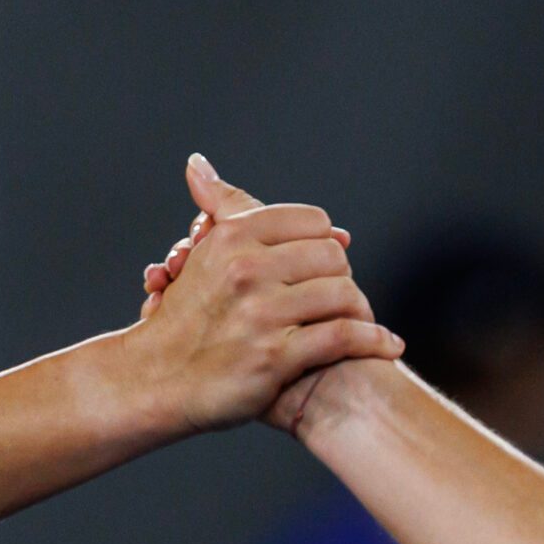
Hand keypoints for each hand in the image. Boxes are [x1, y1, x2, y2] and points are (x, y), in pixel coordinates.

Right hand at [126, 155, 400, 432]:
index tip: (326, 261)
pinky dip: (373, 340)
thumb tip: (199, 163)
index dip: (325, 242)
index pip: (312, 222)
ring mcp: (261, 315)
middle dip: (341, 276)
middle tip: (340, 294)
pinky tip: (388, 344)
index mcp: (232, 239)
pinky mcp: (275, 357)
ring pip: (343, 294)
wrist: (155, 381)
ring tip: (363, 320)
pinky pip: (343, 337)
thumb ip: (216, 208)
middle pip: (332, 257)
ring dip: (361, 311)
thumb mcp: (199, 255)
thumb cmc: (184, 318)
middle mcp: (246, 271)